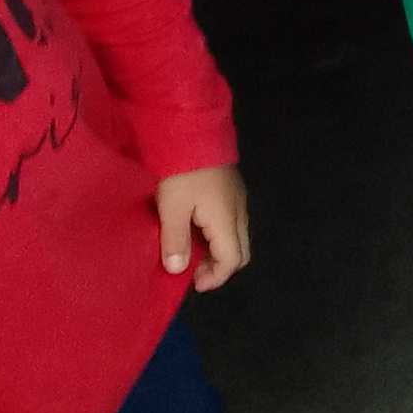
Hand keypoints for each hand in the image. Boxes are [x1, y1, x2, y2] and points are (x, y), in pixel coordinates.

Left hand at [158, 165, 249, 291]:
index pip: (232, 260)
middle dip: (220, 266)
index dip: (215, 277)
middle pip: (241, 251)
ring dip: (218, 249)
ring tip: (190, 249)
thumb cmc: (182, 171)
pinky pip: (232, 220)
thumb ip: (175, 241)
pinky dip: (217, 234)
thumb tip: (178, 270)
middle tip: (193, 270)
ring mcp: (238, 197)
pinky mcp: (231, 187)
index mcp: (227, 219)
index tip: (192, 283)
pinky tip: (196, 227)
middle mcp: (239, 211)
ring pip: (237, 236)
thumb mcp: (172, 207)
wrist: (193, 128)